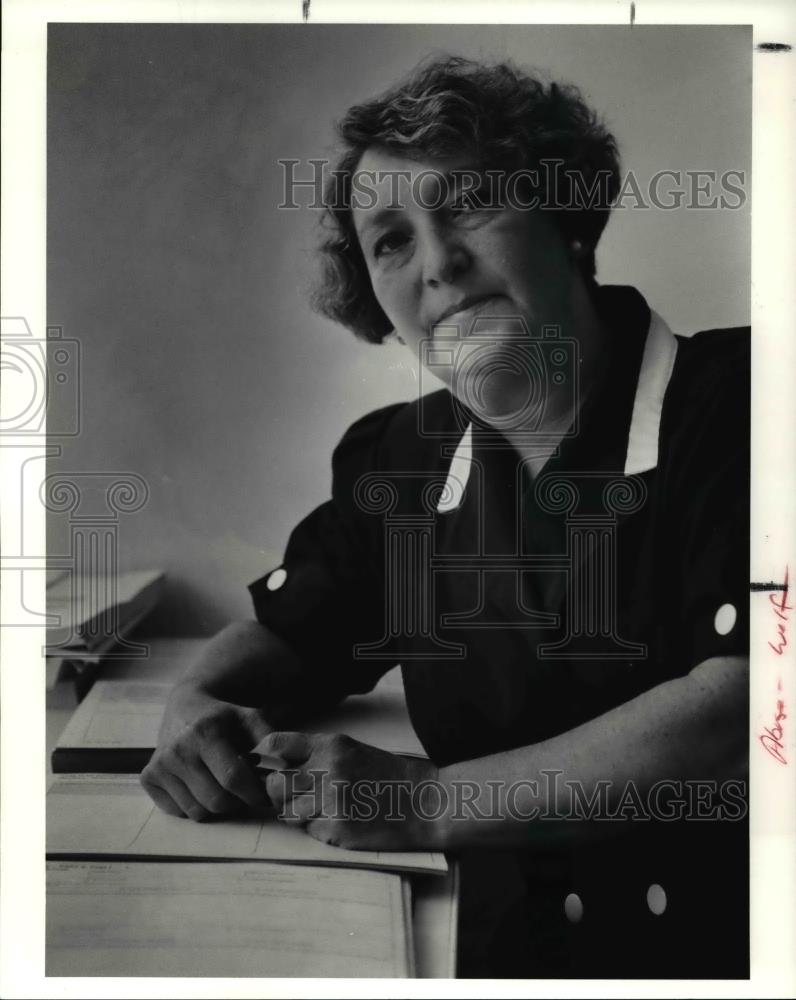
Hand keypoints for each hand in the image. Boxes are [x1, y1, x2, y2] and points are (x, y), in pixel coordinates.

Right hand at [140, 682, 270, 820]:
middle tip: (244, 793)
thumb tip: (287, 764)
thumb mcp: (250, 718)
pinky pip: (178, 811)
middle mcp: (178, 749)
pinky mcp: (149, 778)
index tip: (264, 795)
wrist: (184, 706)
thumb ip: (270, 740)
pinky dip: (195, 806)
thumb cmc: (223, 717)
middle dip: (237, 803)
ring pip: (197, 811)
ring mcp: (160, 765)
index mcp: (205, 733)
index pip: (233, 778)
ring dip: (217, 807)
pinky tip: (201, 786)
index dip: (254, 793)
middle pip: (215, 800)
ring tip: (224, 788)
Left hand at [260, 731, 442, 851]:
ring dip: (299, 815)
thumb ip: (315, 754)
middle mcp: (327, 769)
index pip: (276, 745)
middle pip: (275, 784)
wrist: (423, 803)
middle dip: (279, 794)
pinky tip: (339, 822)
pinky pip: (308, 832)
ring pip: (288, 812)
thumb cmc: (386, 777)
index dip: (262, 758)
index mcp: (330, 745)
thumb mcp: (351, 750)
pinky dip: (317, 830)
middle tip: (295, 797)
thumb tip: (275, 766)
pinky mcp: (337, 829)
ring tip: (324, 810)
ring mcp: (331, 801)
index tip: (264, 769)